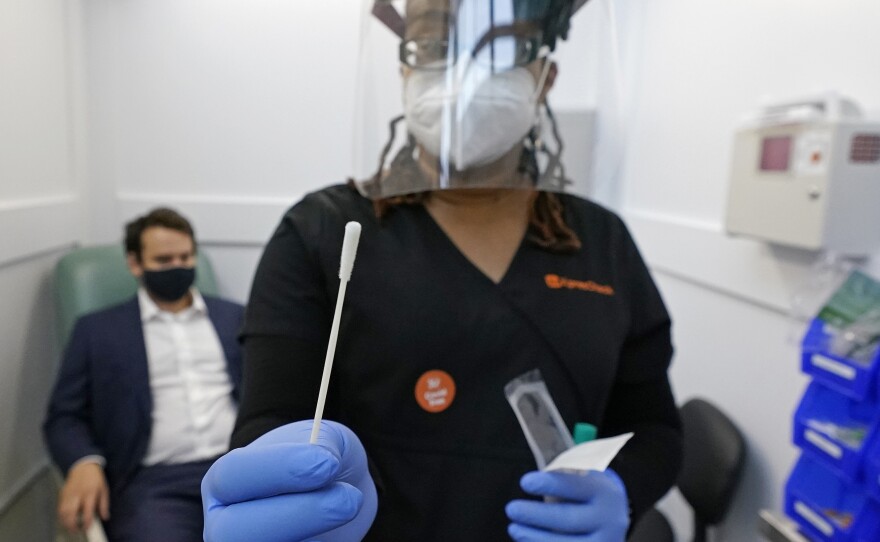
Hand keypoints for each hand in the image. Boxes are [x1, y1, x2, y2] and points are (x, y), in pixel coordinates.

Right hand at [58, 462, 109, 532]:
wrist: (83, 466)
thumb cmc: (95, 479)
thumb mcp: (104, 489)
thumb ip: (104, 504)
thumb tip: (105, 518)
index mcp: (90, 493)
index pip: (87, 511)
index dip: (86, 522)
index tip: (87, 528)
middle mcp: (78, 494)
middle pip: (71, 513)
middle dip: (72, 525)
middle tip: (76, 531)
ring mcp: (68, 494)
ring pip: (63, 512)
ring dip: (65, 522)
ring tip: (71, 527)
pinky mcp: (62, 494)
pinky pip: (59, 508)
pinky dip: (61, 516)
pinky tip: (66, 519)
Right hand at [202, 420, 376, 541]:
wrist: (340, 494)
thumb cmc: (320, 460)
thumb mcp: (324, 438)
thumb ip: (321, 444)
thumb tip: (323, 463)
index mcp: (222, 483)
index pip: (231, 476)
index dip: (279, 468)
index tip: (327, 463)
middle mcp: (224, 526)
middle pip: (234, 531)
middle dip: (297, 514)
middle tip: (348, 499)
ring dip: (314, 530)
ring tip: (349, 505)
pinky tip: (338, 529)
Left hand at [505, 469, 629, 541]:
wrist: (613, 523)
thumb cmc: (589, 498)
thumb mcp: (585, 482)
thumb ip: (563, 478)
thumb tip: (532, 476)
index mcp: (605, 492)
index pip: (576, 486)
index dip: (550, 484)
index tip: (525, 482)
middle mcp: (609, 520)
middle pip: (569, 519)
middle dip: (537, 515)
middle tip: (511, 508)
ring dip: (535, 537)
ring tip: (514, 528)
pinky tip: (527, 540)